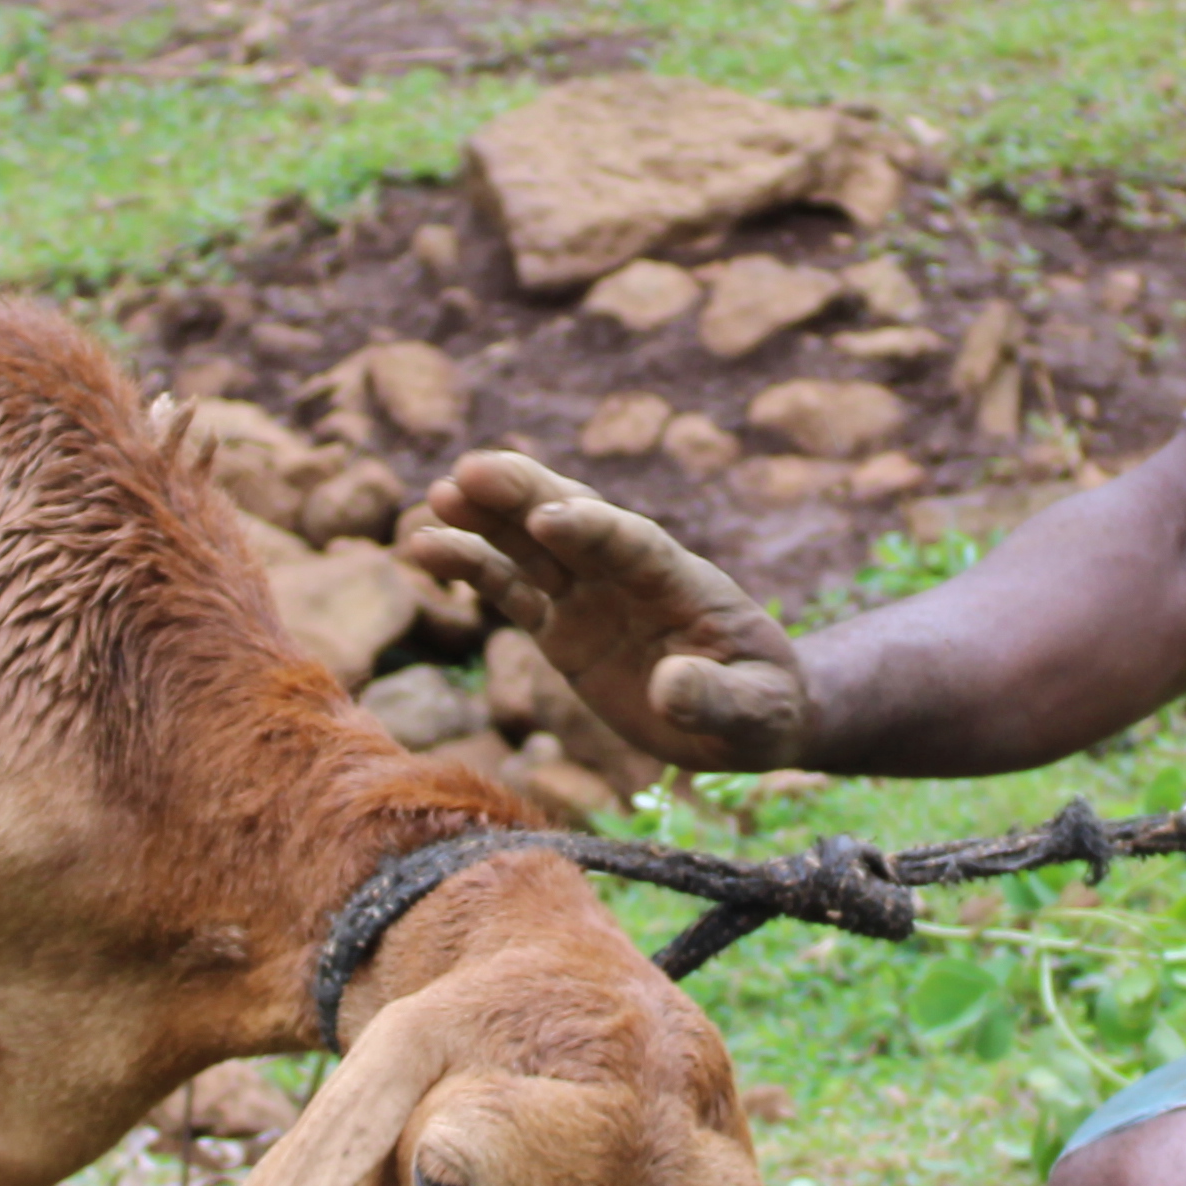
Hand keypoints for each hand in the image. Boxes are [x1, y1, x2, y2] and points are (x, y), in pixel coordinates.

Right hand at [403, 451, 813, 769]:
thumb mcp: (757, 713)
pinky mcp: (561, 627)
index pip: (634, 545)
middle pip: (574, 521)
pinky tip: (424, 547)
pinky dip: (471, 568)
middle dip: (527, 495)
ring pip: (531, 547)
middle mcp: (629, 578)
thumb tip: (668, 687)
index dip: (593, 529)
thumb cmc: (762, 707)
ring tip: (438, 496)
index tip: (549, 519)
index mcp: (682, 583)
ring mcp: (591, 597)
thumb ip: (716, 698)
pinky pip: (510, 592)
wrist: (744, 714)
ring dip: (487, 520)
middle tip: (473, 471)